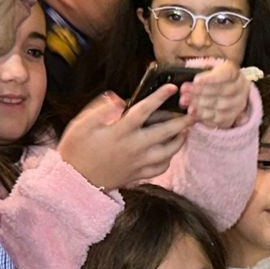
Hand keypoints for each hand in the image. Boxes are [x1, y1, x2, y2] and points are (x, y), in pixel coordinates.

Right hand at [56, 86, 192, 190]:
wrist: (74, 181)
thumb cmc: (76, 150)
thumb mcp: (81, 125)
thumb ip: (101, 109)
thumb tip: (119, 98)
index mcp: (120, 131)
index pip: (144, 110)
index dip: (159, 97)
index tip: (172, 87)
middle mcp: (133, 147)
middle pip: (166, 132)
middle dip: (183, 121)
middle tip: (195, 112)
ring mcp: (138, 163)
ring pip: (168, 152)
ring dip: (180, 140)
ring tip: (185, 130)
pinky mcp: (138, 175)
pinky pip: (161, 168)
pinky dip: (169, 158)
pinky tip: (169, 151)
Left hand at [177, 59, 248, 128]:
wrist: (225, 90)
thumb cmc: (212, 77)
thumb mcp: (206, 67)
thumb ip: (199, 68)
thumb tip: (187, 72)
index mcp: (234, 72)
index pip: (226, 74)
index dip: (211, 78)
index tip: (196, 80)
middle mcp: (240, 87)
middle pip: (223, 91)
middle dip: (201, 92)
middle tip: (184, 91)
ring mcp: (238, 104)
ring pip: (221, 107)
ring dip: (201, 105)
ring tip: (185, 102)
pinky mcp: (233, 116)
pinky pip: (220, 119)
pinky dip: (205, 117)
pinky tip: (193, 113)